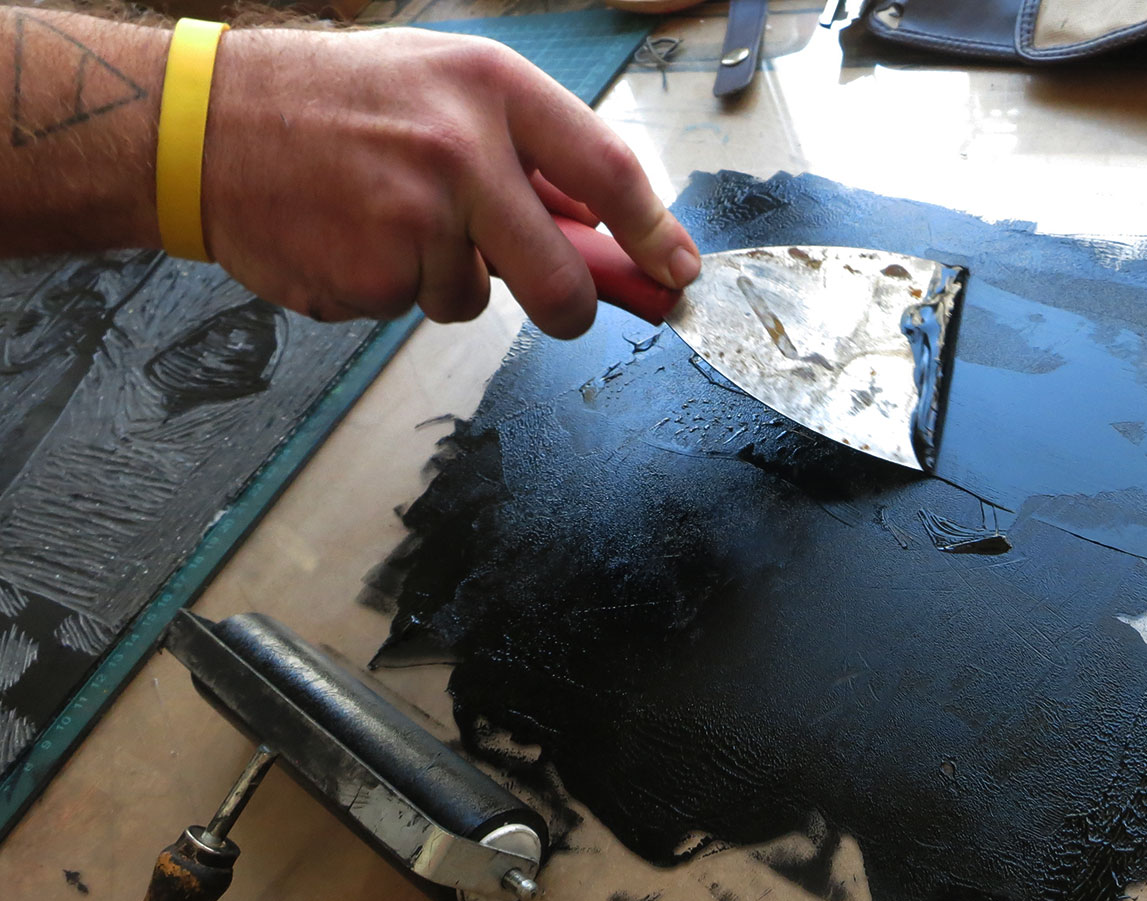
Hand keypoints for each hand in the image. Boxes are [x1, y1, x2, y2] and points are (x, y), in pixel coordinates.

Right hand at [202, 26, 699, 335]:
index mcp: (492, 88)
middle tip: (565, 310)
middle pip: (560, 279)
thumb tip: (606, 227)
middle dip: (573, 309)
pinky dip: (390, 287)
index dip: (656, 233)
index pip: (608, 170)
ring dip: (444, 278)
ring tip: (384, 217)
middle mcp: (462, 151)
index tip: (680, 272)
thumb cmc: (338, 102)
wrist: (207, 124)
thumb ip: (525, 149)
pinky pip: (412, 308)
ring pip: (474, 298)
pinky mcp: (371, 275)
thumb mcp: (442, 83)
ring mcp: (414, 219)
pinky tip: (349, 238)